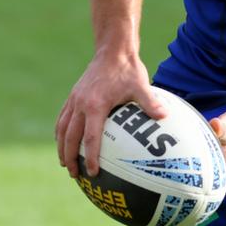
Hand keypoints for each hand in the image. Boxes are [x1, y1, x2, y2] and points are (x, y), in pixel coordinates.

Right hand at [55, 51, 167, 177]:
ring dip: (62, 148)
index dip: (91, 157)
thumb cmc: (128, 68)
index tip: (92, 173)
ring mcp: (74, 99)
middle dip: (70, 158)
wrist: (112, 49)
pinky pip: (63, 118)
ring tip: (65, 164)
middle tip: (75, 175)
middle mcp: (80, 104)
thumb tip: (164, 117)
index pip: (91, 138)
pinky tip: (64, 142)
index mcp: (95, 105)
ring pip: (62, 129)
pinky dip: (61, 133)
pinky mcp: (73, 95)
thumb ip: (151, 102)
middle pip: (70, 137)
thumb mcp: (141, 85)